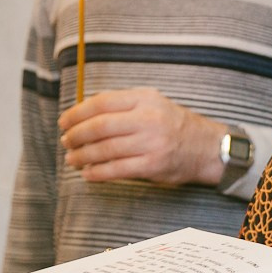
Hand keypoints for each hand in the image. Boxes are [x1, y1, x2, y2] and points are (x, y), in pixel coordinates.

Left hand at [58, 88, 226, 185]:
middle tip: (65, 142)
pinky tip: (88, 173)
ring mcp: (151, 143)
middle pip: (99, 127)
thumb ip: (124, 105)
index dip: (77, 113)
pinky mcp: (152, 165)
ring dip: (82, 156)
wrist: (207, 147)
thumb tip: (84, 113)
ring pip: (105, 149)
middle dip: (76, 136)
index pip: (101, 103)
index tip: (64, 122)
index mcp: (145, 99)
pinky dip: (98, 173)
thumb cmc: (174, 125)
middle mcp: (148, 119)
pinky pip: (117, 170)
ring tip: (72, 159)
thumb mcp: (153, 103)